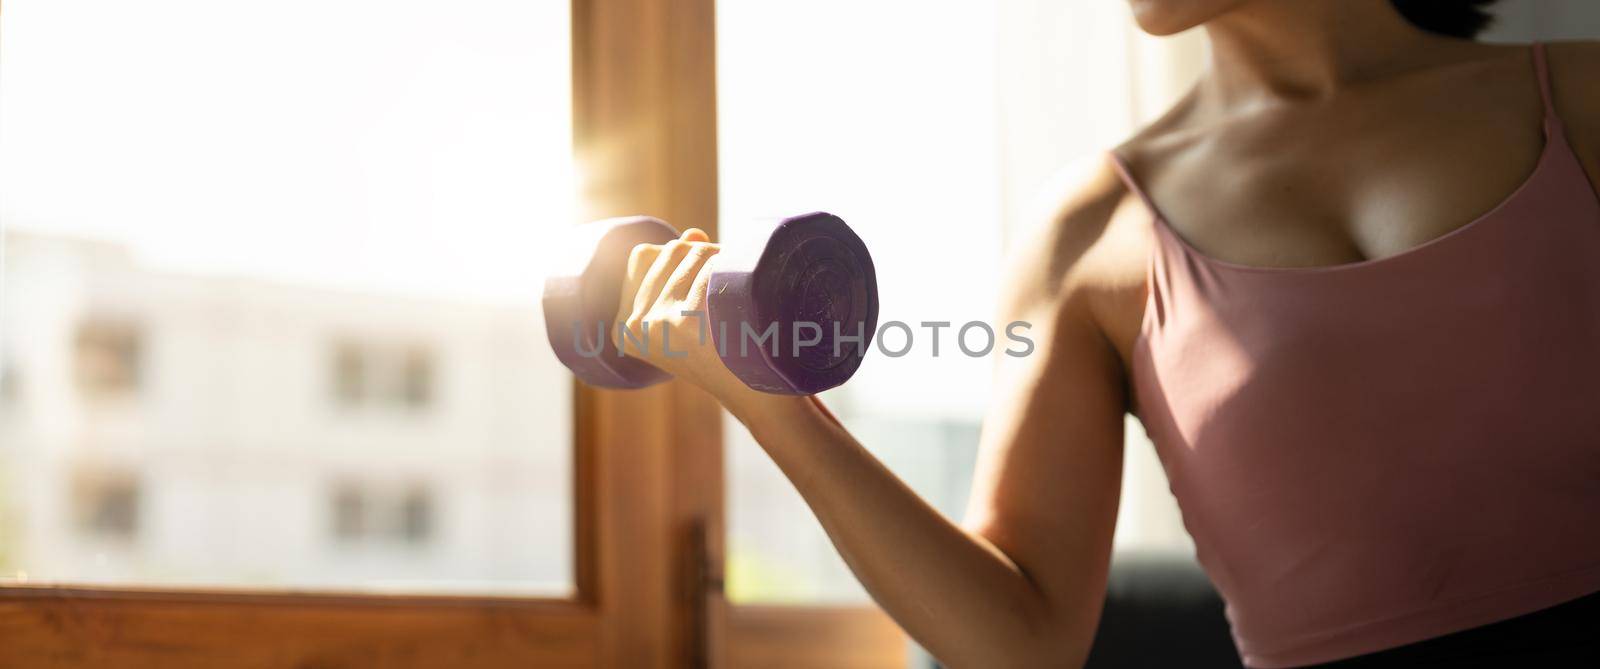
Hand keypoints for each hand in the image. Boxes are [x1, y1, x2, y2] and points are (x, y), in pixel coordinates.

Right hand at [612, 228, 757, 402]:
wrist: (760, 394)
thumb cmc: (729, 350)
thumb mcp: (692, 313)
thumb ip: (682, 271)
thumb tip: (692, 232)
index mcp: (624, 329)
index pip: (643, 255)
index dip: (680, 256)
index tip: (704, 288)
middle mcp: (631, 328)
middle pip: (670, 249)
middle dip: (706, 255)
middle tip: (730, 290)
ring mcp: (655, 325)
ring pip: (694, 251)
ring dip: (726, 260)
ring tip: (741, 297)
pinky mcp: (682, 323)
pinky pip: (713, 265)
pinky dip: (737, 271)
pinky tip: (748, 301)